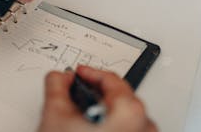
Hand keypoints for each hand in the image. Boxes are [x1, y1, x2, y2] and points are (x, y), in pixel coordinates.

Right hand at [37, 66, 156, 131]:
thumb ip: (56, 87)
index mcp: (131, 114)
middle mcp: (145, 129)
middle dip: (98, 94)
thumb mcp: (55, 118)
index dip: (90, 73)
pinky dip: (113, 130)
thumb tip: (59, 78)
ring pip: (128, 121)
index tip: (79, 74)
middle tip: (77, 93)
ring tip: (82, 119)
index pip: (112, 80)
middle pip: (122, 100)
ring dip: (106, 114)